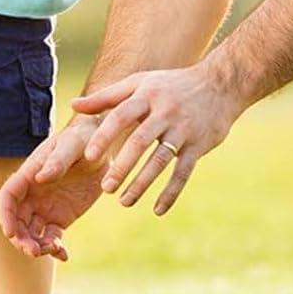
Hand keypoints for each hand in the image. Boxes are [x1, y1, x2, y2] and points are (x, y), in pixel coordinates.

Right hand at [0, 117, 108, 260]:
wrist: (102, 148)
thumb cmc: (83, 138)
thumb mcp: (72, 144)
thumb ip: (57, 160)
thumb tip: (38, 178)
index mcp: (29, 174)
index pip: (7, 197)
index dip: (5, 216)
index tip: (11, 233)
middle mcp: (32, 193)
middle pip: (16, 221)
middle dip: (20, 238)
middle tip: (34, 251)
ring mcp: (45, 208)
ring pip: (31, 233)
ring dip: (36, 246)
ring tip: (53, 250)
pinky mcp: (61, 218)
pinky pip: (52, 238)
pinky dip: (54, 250)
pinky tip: (64, 255)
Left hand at [73, 62, 243, 214]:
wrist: (220, 84)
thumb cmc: (170, 85)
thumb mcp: (139, 83)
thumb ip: (106, 97)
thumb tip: (73, 106)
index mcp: (146, 95)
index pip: (121, 116)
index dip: (104, 136)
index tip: (89, 157)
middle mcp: (164, 112)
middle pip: (139, 141)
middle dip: (122, 166)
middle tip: (106, 188)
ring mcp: (183, 130)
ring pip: (160, 160)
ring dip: (142, 183)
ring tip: (124, 201)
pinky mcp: (199, 146)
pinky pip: (183, 172)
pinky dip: (171, 192)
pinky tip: (157, 210)